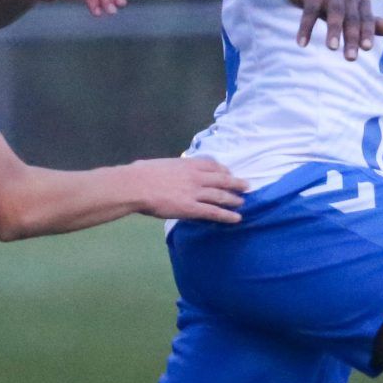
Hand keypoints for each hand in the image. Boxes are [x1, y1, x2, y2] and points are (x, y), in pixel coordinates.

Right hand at [130, 156, 245, 223]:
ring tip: (243, 202)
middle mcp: (196, 176)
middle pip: (222, 179)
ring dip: (234, 199)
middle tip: (246, 186)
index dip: (223, 169)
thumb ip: (170, 168)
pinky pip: (214, 212)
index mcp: (188, 163)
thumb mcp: (160, 164)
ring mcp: (195, 192)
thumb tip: (164, 170)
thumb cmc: (141, 173)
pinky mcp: (192, 208)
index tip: (229, 172)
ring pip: (221, 196)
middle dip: (236, 183)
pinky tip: (236, 218)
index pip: (212, 164)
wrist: (136, 185)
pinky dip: (227, 215)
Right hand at [286, 0, 382, 59]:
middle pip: (352, 18)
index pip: (367, 19)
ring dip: (333, 30)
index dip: (367, 33)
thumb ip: (375, 24)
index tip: (366, 49)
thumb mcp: (355, 13)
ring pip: (334, 13)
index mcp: (361, 0)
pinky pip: (309, 12)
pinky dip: (306, 28)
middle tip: (350, 58)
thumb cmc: (336, 3)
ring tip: (332, 48)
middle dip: (351, 38)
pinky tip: (302, 44)